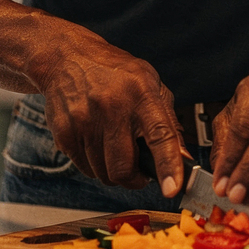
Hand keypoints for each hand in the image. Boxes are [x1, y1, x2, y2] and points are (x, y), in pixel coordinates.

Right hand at [27, 25, 184, 196]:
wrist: (67, 59)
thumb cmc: (115, 73)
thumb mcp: (150, 83)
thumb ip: (168, 121)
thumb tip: (183, 158)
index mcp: (141, 95)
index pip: (160, 136)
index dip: (168, 165)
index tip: (173, 189)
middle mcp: (112, 108)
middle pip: (123, 168)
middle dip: (134, 179)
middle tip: (139, 172)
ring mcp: (85, 122)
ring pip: (103, 173)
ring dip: (113, 172)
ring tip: (115, 148)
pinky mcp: (65, 133)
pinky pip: (84, 168)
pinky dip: (95, 165)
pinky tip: (97, 143)